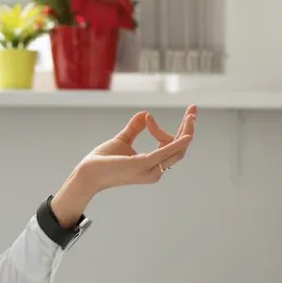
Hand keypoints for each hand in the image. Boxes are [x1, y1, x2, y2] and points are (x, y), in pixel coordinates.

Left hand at [76, 105, 197, 192]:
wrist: (87, 173)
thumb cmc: (103, 161)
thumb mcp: (122, 141)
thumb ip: (134, 129)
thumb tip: (145, 113)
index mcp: (152, 165)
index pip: (168, 146)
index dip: (160, 129)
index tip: (147, 118)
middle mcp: (155, 171)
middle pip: (180, 148)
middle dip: (189, 128)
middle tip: (193, 109)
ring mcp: (150, 169)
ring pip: (177, 150)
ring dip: (186, 130)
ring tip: (191, 114)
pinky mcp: (142, 164)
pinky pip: (164, 153)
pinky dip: (176, 144)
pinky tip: (187, 135)